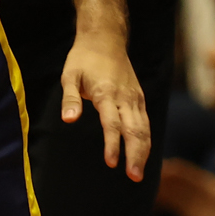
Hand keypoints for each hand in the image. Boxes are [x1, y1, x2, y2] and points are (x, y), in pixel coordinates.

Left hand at [61, 32, 151, 180]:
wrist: (105, 39)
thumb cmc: (83, 59)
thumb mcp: (69, 75)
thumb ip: (70, 99)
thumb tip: (68, 120)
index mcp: (106, 92)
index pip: (112, 124)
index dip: (113, 144)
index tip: (111, 163)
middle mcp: (124, 97)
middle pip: (134, 130)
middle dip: (135, 155)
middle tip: (133, 176)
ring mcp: (134, 97)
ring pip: (144, 128)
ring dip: (143, 151)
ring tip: (138, 173)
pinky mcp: (139, 98)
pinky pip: (145, 122)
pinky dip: (146, 140)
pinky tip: (142, 155)